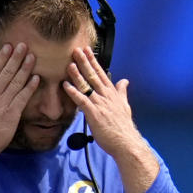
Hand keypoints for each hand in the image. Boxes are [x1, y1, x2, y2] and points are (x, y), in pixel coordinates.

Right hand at [0, 42, 38, 181]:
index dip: (2, 58)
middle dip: (15, 58)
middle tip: (23, 45)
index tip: (8, 48)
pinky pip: (22, 98)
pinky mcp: (12, 114)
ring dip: (25, 69)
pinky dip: (29, 87)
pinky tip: (36, 78)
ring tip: (32, 57)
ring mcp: (2, 104)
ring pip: (15, 82)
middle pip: (6, 73)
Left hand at [64, 47, 159, 192]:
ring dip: (77, 74)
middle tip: (76, 50)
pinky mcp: (94, 114)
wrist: (126, 142)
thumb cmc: (124, 127)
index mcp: (112, 94)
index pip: (102, 74)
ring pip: (87, 86)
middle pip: (93, 76)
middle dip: (85, 62)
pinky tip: (66, 85)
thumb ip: (122, 92)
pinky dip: (73, 92)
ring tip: (69, 63)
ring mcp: (100, 104)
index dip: (94, 61)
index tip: (87, 51)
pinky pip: (82, 101)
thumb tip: (124, 81)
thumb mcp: (125, 106)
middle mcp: (106, 96)